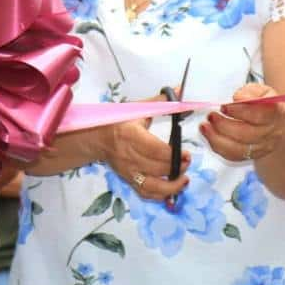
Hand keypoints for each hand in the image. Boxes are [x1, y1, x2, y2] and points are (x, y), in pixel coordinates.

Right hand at [30, 115, 188, 200]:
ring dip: (172, 187)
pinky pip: (146, 193)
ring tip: (184, 180)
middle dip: (177, 167)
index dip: (175, 155)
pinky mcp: (128, 180)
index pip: (156, 150)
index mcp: (131, 135)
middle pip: (157, 168)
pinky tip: (172, 189)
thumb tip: (180, 89)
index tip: (186, 153)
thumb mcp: (137, 108)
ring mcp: (128, 171)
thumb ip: (161, 101)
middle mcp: (129, 156)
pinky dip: (160, 195)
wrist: (96, 138)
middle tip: (188, 162)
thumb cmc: (118, 121)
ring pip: (152, 186)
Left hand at [202, 84, 284, 163]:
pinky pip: (234, 156)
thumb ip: (249, 92)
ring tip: (205, 127)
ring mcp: (262, 147)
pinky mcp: (252, 155)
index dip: (239, 111)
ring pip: (239, 149)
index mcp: (275, 113)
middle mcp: (271, 133)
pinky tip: (209, 136)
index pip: (259, 115)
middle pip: (247, 134)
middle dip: (224, 125)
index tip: (223, 106)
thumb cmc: (262, 103)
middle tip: (211, 116)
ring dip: (218, 138)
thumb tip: (238, 98)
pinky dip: (218, 147)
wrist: (273, 121)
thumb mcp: (259, 90)